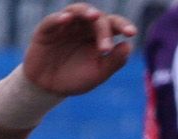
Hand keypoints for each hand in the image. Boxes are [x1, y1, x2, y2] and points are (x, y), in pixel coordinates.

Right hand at [21, 5, 136, 97]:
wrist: (49, 88)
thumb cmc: (75, 79)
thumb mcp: (97, 74)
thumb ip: (114, 62)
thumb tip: (129, 45)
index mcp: (98, 35)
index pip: (113, 24)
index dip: (123, 25)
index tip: (131, 33)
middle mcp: (83, 26)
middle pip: (97, 18)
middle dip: (104, 30)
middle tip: (106, 49)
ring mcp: (65, 25)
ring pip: (77, 10)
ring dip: (86, 12)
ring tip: (94, 17)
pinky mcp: (46, 30)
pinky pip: (52, 20)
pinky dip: (58, 18)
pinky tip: (66, 19)